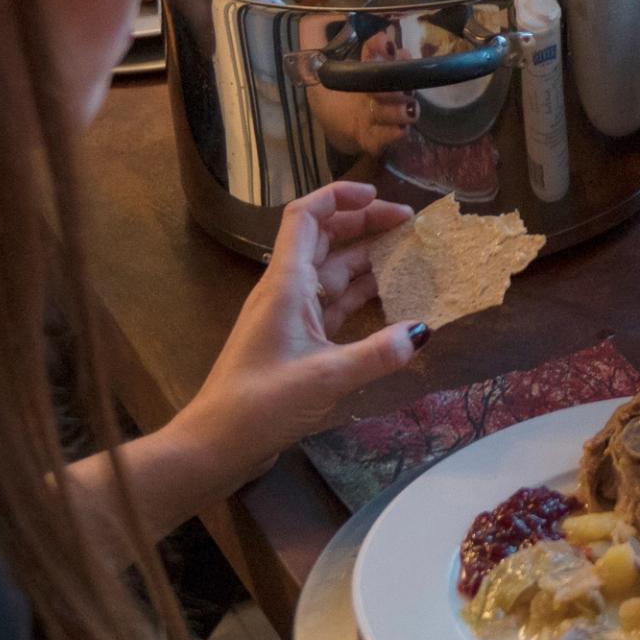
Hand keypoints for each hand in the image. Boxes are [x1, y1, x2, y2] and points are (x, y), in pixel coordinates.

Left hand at [176, 182, 427, 483]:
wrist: (217, 443)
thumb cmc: (261, 403)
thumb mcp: (325, 377)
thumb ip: (377, 354)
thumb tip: (422, 331)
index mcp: (285, 283)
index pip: (306, 217)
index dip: (339, 196)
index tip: (379, 196)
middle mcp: (286, 290)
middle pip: (325, 239)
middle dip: (365, 224)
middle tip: (411, 225)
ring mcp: (290, 316)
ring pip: (332, 272)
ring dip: (368, 259)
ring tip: (411, 255)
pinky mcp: (296, 341)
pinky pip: (334, 304)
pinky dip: (361, 296)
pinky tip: (391, 299)